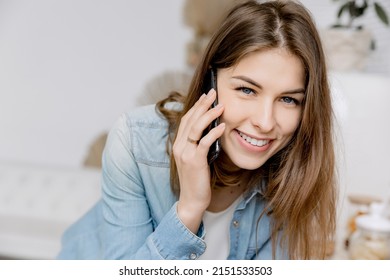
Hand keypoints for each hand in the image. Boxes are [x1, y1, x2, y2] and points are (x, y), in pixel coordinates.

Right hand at [173, 89, 224, 232]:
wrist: (192, 200)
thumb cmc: (196, 180)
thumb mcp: (195, 159)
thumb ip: (198, 145)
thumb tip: (211, 130)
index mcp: (178, 145)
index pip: (186, 120)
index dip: (196, 106)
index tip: (206, 96)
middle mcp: (179, 146)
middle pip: (190, 119)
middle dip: (202, 104)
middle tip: (213, 92)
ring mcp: (185, 153)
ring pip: (195, 128)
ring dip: (208, 114)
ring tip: (220, 105)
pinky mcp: (194, 161)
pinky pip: (204, 143)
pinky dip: (213, 133)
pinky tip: (222, 126)